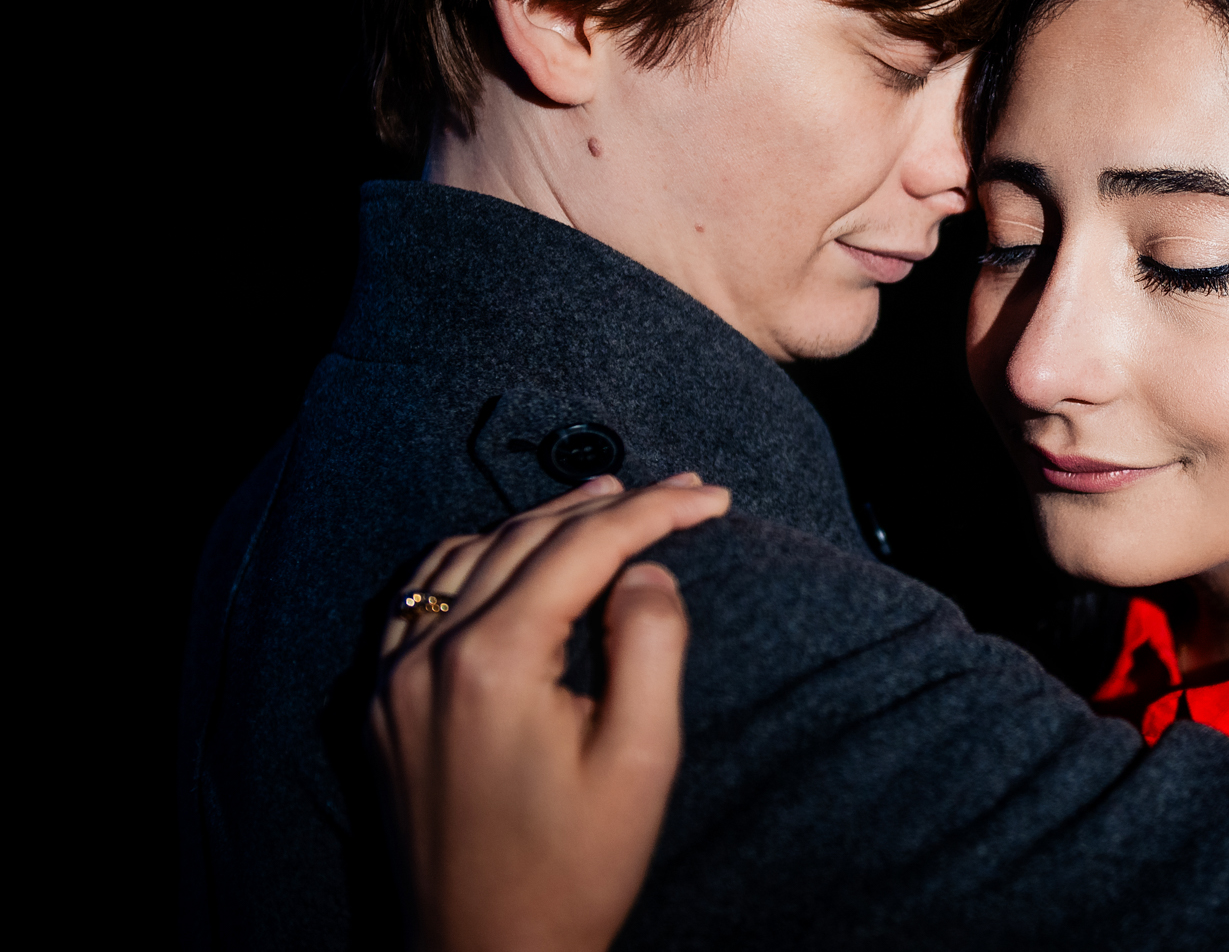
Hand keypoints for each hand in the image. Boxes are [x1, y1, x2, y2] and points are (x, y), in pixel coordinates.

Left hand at [371, 474, 729, 951]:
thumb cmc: (571, 873)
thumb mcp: (640, 759)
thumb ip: (650, 644)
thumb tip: (644, 571)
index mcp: (493, 661)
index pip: (584, 547)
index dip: (656, 512)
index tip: (712, 498)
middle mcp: (429, 654)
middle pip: (526, 538)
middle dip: (609, 506)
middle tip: (677, 490)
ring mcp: (392, 678)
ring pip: (469, 555)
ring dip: (540, 521)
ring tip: (603, 499)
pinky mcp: (381, 705)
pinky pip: (419, 596)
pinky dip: (472, 557)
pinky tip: (507, 552)